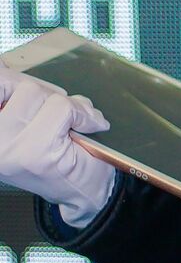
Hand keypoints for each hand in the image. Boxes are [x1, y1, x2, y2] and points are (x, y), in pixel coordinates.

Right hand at [0, 61, 116, 225]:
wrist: (83, 196)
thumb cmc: (59, 161)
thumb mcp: (30, 123)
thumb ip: (21, 97)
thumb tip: (15, 66)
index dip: (9, 76)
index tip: (20, 82)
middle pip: (18, 85)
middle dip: (48, 94)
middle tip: (60, 117)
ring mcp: (10, 147)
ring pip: (38, 94)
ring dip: (64, 105)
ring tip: (70, 126)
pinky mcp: (35, 151)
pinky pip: (60, 108)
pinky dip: (82, 113)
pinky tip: (88, 127)